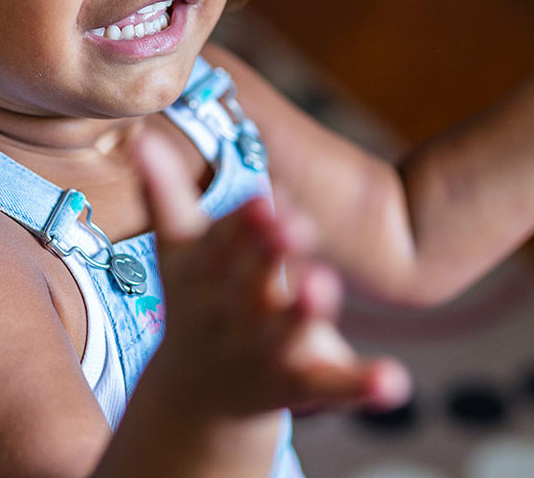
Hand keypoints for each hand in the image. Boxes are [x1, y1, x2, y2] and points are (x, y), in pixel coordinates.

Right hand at [132, 132, 409, 417]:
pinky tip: (396, 382)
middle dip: (272, 255)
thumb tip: (137, 135)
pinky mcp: (302, 386)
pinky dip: (364, 384)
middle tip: (298, 226)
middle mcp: (235, 315)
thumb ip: (164, 195)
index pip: (224, 245)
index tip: (264, 198)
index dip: (244, 224)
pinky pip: (333, 385)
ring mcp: (269, 353)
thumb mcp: (178, 253)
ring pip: (289, 332)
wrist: (197, 399)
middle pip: (253, 282)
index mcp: (208, 278)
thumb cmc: (196, 303)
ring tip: (326, 286)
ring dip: (306, 312)